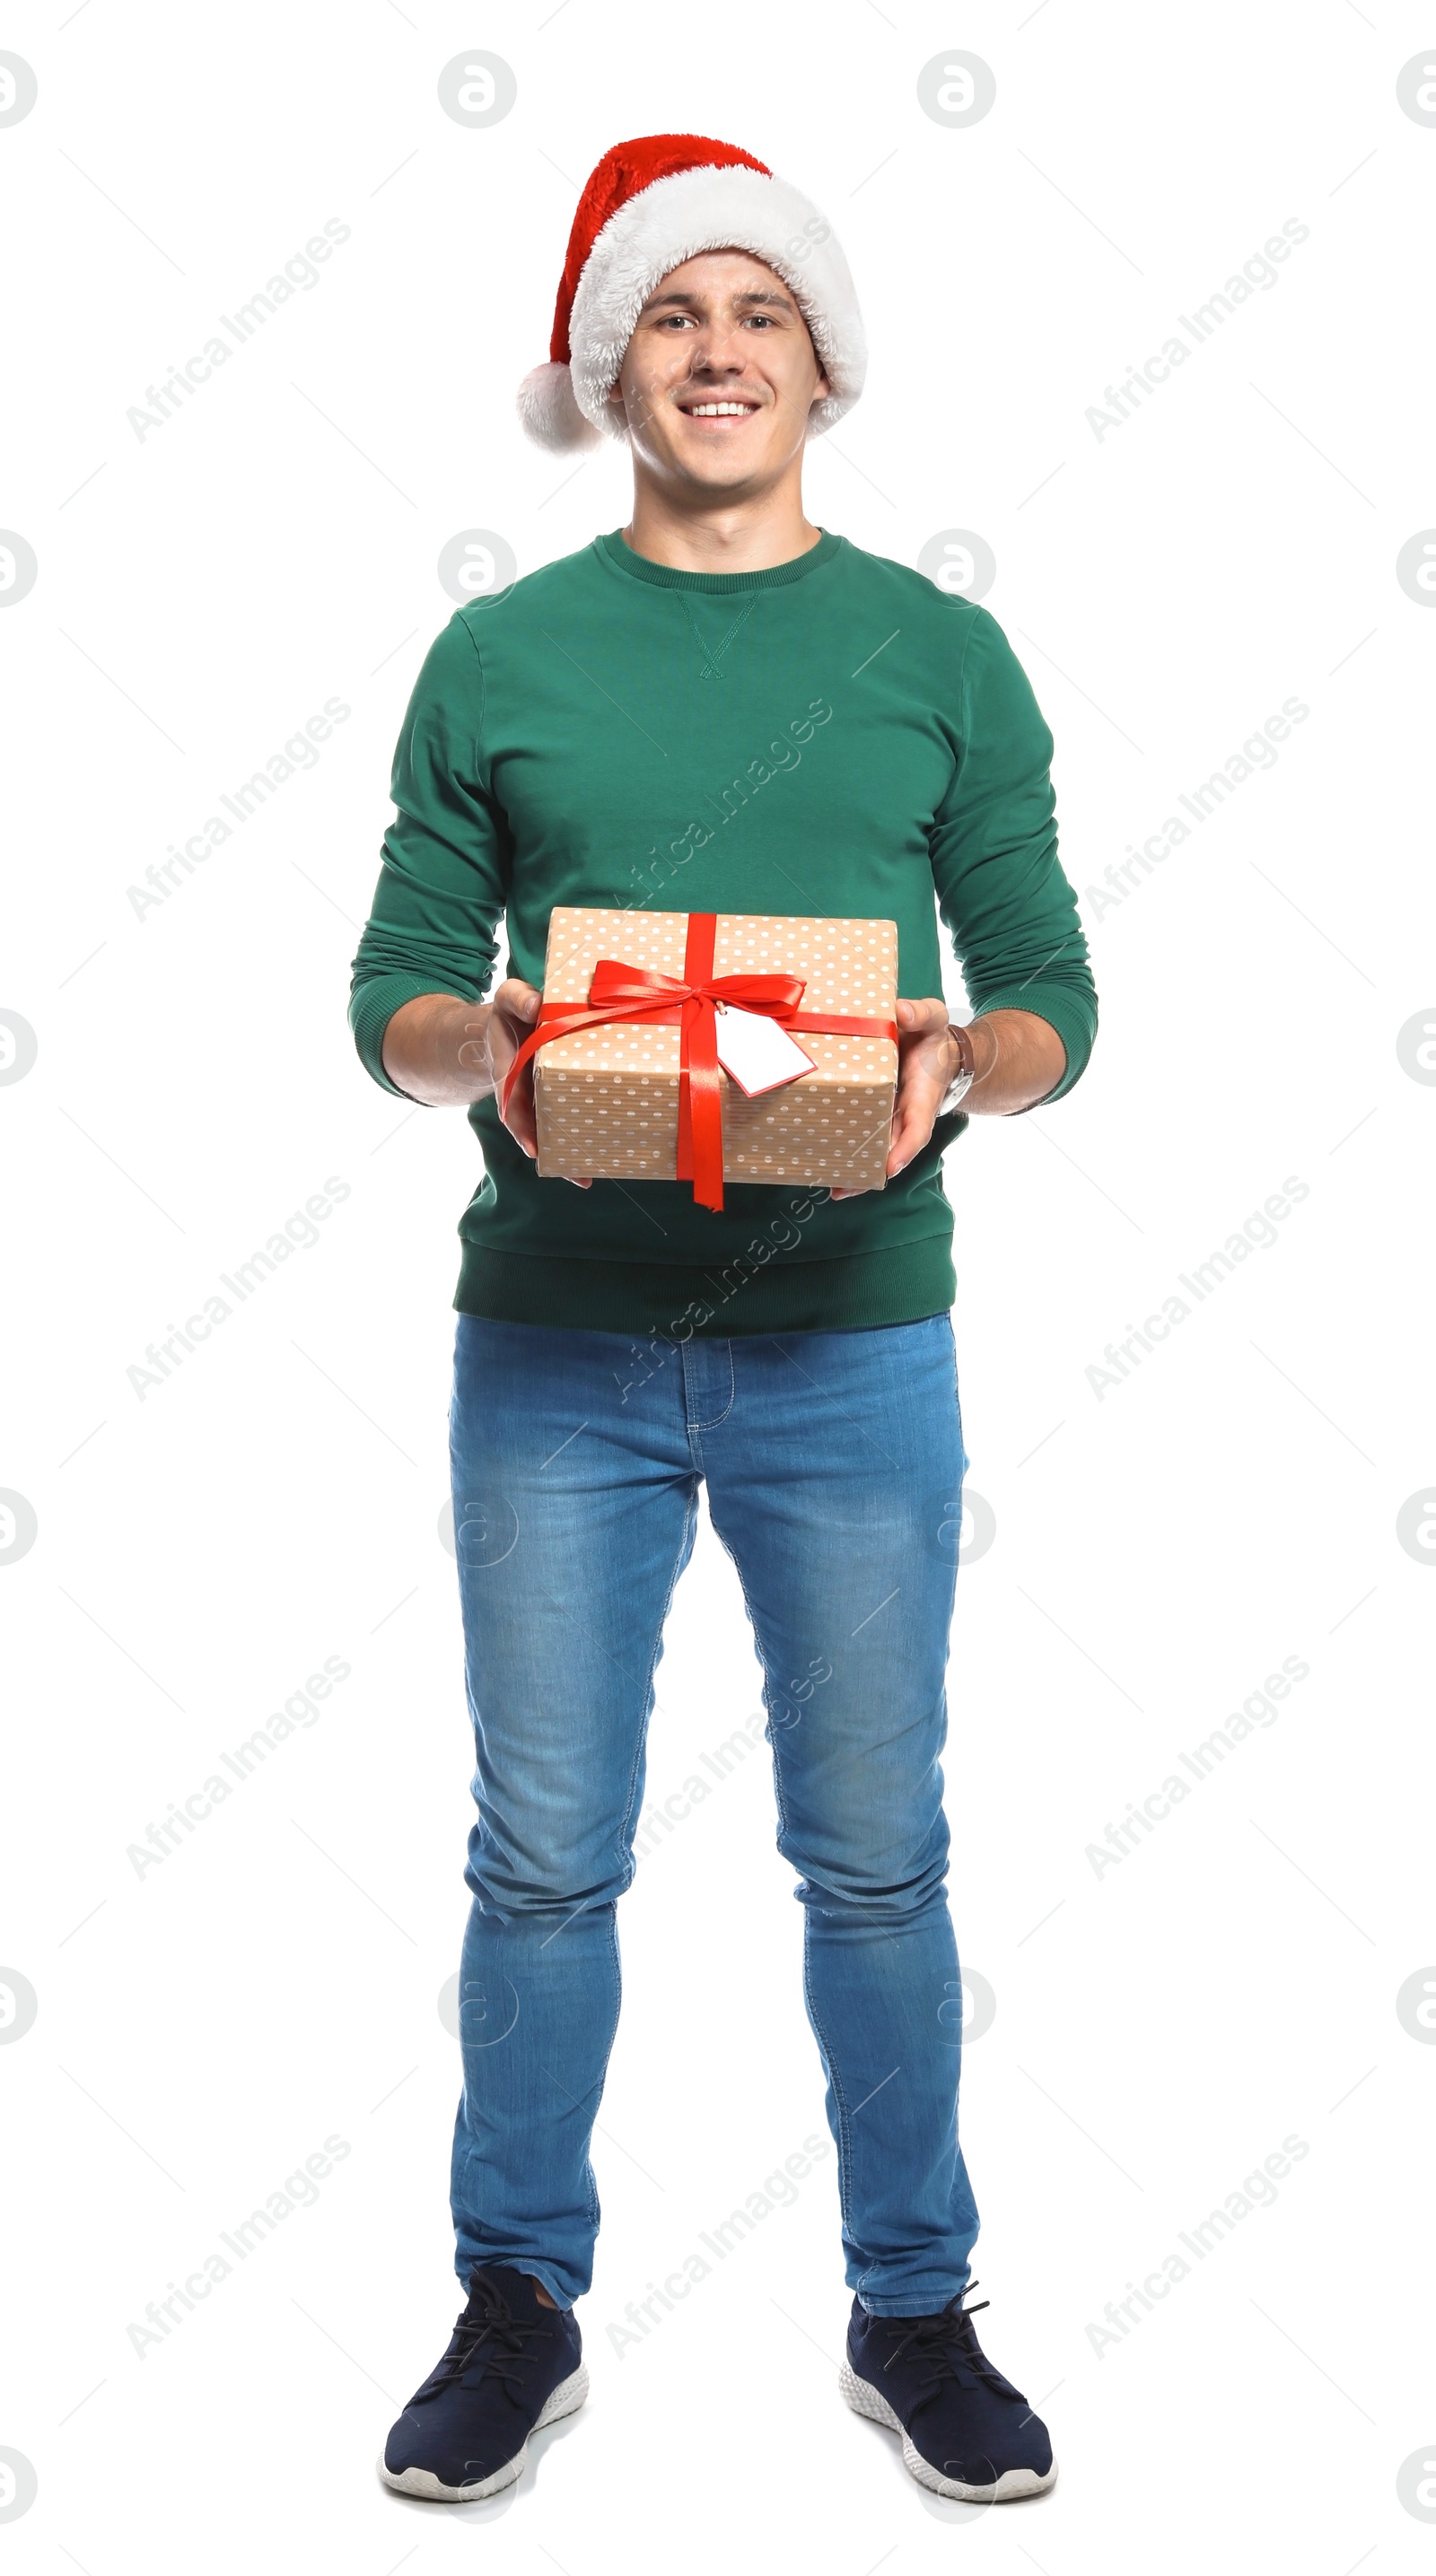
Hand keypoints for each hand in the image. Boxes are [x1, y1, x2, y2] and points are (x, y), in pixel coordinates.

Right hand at [487, 979, 590, 1186]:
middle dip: (552, 1151)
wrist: (513, 1023)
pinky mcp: (560, 1096)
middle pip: (534, 1128)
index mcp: (510, 1072)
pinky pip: (568, 1116)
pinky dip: (580, 1135)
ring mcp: (542, 1098)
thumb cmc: (513, 1013)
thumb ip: (518, 999)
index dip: (521, 1128)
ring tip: (586, 1179)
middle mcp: (525, 1092)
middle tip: (575, 1176)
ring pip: (552, 1129)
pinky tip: (598, 1155)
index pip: (512, 1105)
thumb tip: (537, 1007)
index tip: (532, 1150)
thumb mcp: (509, 997)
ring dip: (567, 1154)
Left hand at [830, 997, 969, 1199]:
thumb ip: (921, 1013)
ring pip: (878, 1150)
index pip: (919, 1126)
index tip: (890, 1166)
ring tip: (836, 1189)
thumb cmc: (932, 1036)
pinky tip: (830, 1170)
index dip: (906, 1148)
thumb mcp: (934, 1018)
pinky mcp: (876, 1115)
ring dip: (859, 1172)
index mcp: (923, 1093)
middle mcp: (908, 1112)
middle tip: (844, 1188)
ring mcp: (892, 1118)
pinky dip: (851, 1153)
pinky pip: (865, 1137)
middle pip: (893, 1150)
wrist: (936, 1047)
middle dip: (872, 1171)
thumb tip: (901, 1012)